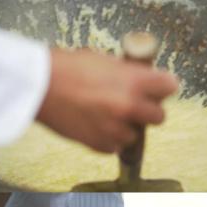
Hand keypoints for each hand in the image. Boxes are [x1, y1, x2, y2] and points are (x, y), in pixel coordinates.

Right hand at [37, 48, 178, 152]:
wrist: (37, 86)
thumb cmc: (66, 68)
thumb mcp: (104, 60)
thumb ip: (128, 74)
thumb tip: (143, 80)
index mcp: (134, 81)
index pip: (170, 87)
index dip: (163, 87)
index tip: (158, 88)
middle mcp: (130, 107)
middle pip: (160, 117)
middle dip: (149, 111)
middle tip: (134, 105)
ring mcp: (116, 128)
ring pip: (136, 135)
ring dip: (126, 127)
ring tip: (105, 114)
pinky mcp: (101, 145)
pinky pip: (115, 146)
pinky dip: (108, 139)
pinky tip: (94, 125)